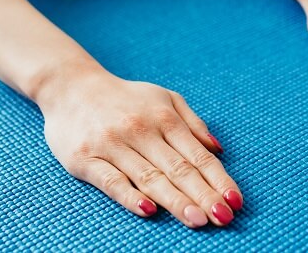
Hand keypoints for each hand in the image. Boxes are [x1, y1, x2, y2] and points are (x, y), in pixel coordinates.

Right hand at [36, 64, 241, 227]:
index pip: (197, 154)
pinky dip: (130, 196)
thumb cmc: (126, 98)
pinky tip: (149, 211)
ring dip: (176, 201)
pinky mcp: (86, 159)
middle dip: (204, 195)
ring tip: (198, 220)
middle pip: (178, 169)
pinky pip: (111, 181)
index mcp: (164, 118)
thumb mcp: (165, 98)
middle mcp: (141, 131)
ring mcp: (113, 145)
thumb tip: (219, 150)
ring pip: (149, 178)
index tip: (236, 201)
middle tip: (224, 217)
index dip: (219, 179)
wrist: (72, 87)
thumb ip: (192, 123)